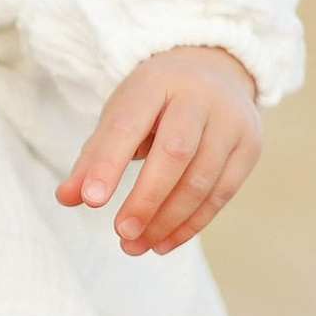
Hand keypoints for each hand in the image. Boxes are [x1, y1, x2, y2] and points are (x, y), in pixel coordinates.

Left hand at [57, 46, 260, 255]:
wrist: (215, 70)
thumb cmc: (156, 100)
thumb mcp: (121, 113)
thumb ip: (94, 155)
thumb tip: (67, 198)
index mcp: (156, 81)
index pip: (129, 124)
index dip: (109, 163)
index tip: (90, 200)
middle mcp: (200, 98)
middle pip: (174, 153)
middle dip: (146, 199)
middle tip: (121, 233)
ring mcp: (231, 122)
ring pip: (201, 179)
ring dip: (167, 220)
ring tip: (135, 245)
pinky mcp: (249, 147)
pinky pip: (221, 194)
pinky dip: (190, 224)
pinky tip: (162, 243)